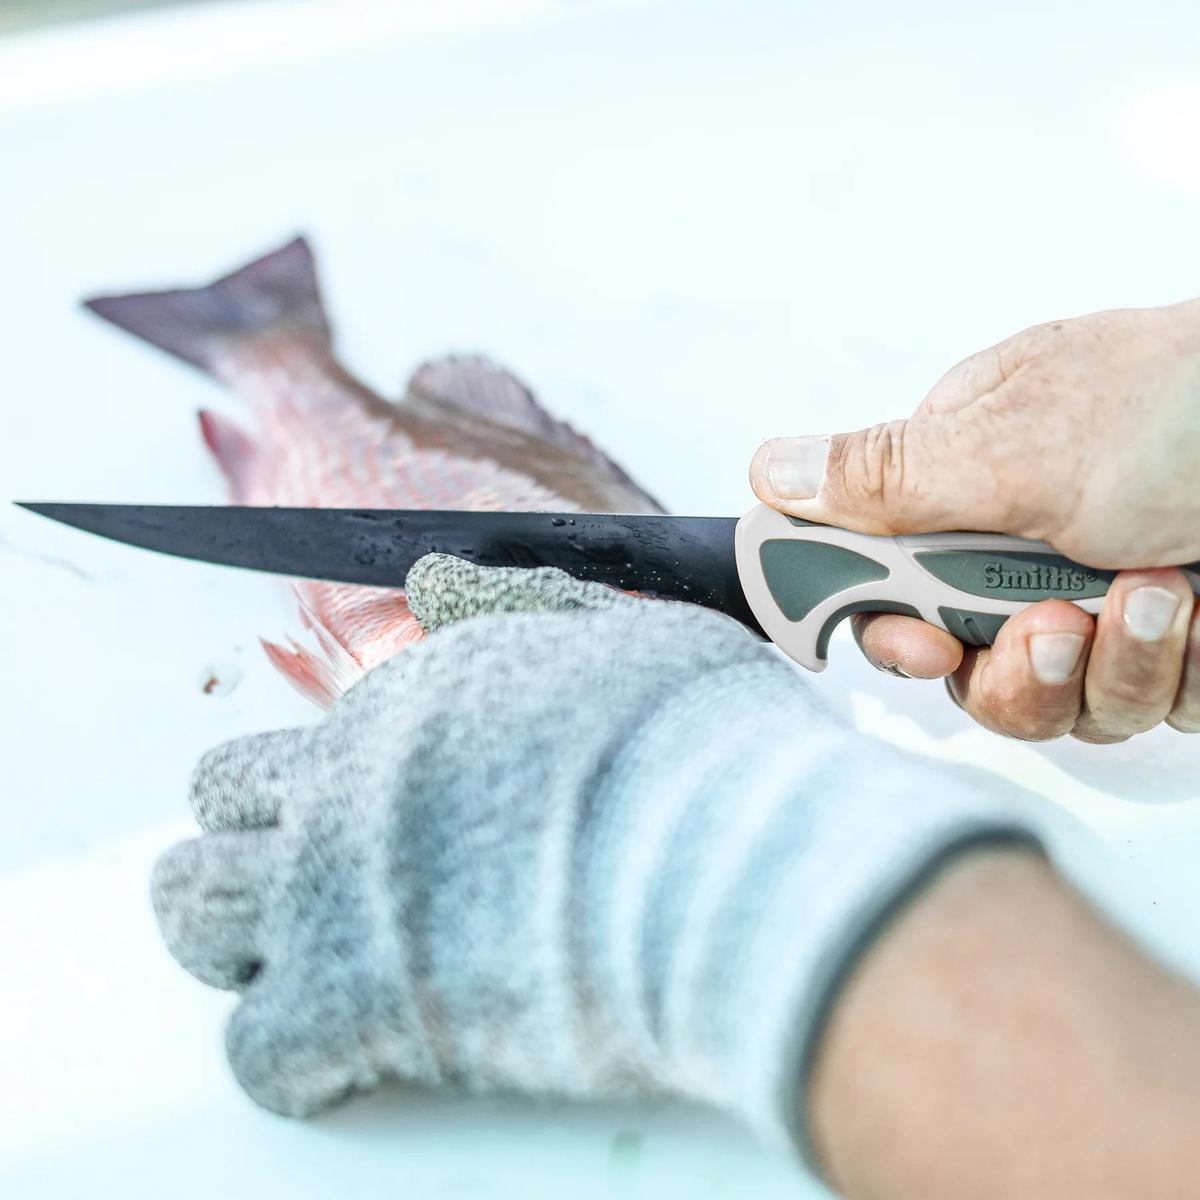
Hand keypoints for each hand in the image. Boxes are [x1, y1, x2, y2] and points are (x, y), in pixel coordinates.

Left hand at [150, 556, 1031, 1165]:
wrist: (734, 848)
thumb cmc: (697, 741)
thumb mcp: (615, 638)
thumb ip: (513, 606)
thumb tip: (433, 577)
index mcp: (399, 710)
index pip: (275, 757)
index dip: (301, 804)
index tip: (357, 840)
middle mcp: (345, 787)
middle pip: (208, 821)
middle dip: (238, 859)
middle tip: (301, 902)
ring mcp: (336, 892)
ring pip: (194, 913)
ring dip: (234, 944)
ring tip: (297, 970)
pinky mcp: (357, 1005)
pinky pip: (261, 1051)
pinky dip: (295, 1060)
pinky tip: (351, 1057)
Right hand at [751, 301, 1199, 740]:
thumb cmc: (1185, 407)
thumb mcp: (1017, 444)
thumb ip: (886, 477)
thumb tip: (766, 472)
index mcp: (964, 485)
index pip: (877, 579)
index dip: (890, 631)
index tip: (924, 647)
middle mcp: (1023, 547)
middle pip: (966, 667)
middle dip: (1014, 667)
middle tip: (1050, 624)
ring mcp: (1099, 599)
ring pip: (1058, 703)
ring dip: (1112, 667)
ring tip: (1162, 595)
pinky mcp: (1173, 648)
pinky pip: (1145, 708)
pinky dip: (1181, 673)